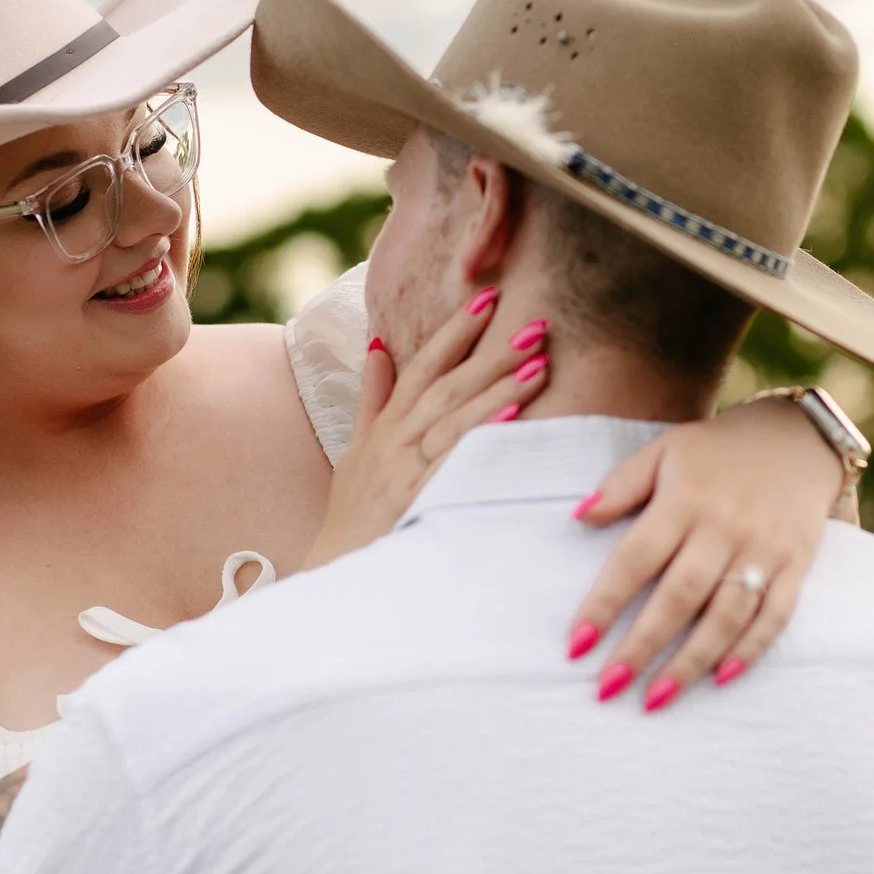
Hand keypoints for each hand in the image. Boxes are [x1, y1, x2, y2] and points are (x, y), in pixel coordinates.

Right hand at [302, 288, 551, 567]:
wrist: (334, 574)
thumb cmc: (351, 516)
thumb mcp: (356, 452)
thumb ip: (373, 399)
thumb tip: (378, 346)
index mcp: (386, 427)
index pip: (423, 366)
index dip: (455, 331)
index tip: (488, 299)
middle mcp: (394, 441)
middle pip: (447, 385)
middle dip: (491, 353)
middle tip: (536, 324)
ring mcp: (403, 469)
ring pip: (454, 417)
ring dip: (498, 388)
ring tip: (539, 363)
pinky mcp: (413, 500)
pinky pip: (451, 462)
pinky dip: (479, 436)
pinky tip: (511, 418)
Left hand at [566, 393, 854, 710]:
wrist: (799, 436)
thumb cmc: (716, 451)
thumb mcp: (663, 451)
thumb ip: (621, 485)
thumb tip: (578, 518)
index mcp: (684, 500)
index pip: (635, 560)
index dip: (604, 605)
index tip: (576, 645)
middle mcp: (724, 528)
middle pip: (679, 597)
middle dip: (642, 647)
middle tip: (608, 688)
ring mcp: (763, 549)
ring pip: (726, 615)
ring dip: (690, 662)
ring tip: (656, 699)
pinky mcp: (797, 565)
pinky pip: (776, 615)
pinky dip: (751, 649)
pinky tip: (720, 679)